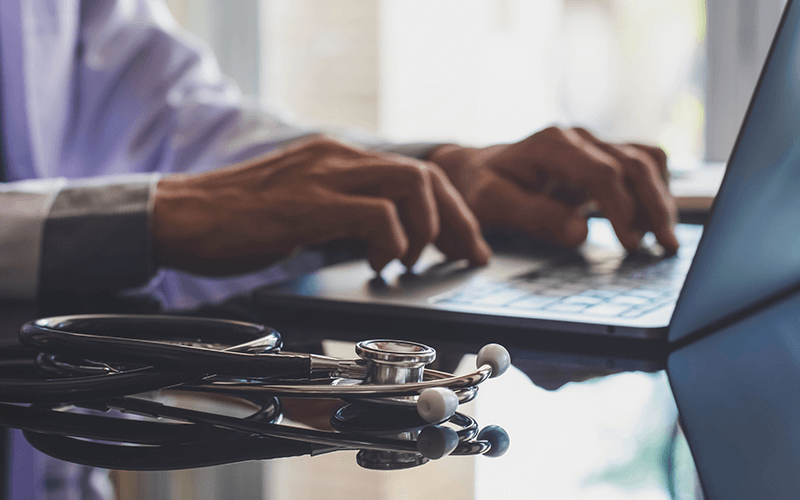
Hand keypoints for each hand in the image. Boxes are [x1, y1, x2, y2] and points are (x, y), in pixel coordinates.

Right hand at [152, 136, 491, 275]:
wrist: (179, 215)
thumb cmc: (236, 219)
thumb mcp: (303, 208)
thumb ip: (342, 212)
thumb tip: (383, 237)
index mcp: (337, 159)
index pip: (414, 173)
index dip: (449, 210)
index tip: (461, 243)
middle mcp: (337, 158)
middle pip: (425, 175)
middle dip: (455, 220)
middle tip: (461, 256)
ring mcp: (323, 176)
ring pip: (410, 185)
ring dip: (426, 229)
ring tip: (412, 261)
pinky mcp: (308, 203)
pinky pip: (374, 214)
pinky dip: (391, 241)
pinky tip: (379, 263)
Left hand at [429, 126, 678, 252]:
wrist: (475, 171)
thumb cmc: (481, 188)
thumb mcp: (492, 204)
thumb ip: (534, 216)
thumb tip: (579, 232)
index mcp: (551, 144)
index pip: (603, 172)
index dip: (621, 208)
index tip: (630, 243)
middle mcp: (578, 138)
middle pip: (634, 163)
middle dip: (654, 206)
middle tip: (664, 247)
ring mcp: (592, 145)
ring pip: (645, 161)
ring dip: (660, 198)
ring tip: (663, 239)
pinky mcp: (600, 158)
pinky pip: (641, 165)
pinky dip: (654, 190)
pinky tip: (652, 222)